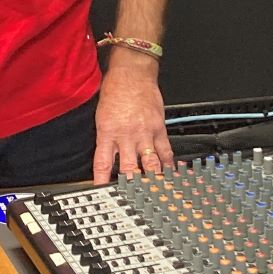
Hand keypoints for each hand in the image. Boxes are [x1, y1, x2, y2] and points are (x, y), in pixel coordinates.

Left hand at [94, 51, 170, 183]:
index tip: (102, 194)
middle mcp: (126, 135)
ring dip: (153, 180)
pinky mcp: (159, 128)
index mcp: (107, 132)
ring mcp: (144, 133)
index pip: (103, 164)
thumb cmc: (115, 91)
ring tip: (156, 194)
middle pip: (129, 168)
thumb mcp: (101, 116)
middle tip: (134, 201)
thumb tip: (108, 160)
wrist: (132, 72)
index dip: (102, 181)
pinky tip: (171, 174)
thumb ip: (106, 139)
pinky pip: (165, 151)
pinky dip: (169, 165)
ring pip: (150, 164)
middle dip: (131, 186)